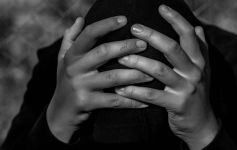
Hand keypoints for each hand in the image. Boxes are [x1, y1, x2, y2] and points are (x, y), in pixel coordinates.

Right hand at [46, 16, 151, 142]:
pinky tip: (145, 101)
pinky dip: (131, 101)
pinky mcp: (87, 103)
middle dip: (126, 47)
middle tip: (144, 45)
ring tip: (151, 74)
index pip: (89, 34)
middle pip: (103, 52)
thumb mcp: (63, 59)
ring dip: (135, 75)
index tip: (124, 19)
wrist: (60, 112)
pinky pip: (114, 101)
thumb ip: (71, 39)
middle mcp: (75, 68)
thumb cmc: (66, 81)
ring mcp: (80, 86)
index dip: (106, 25)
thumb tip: (79, 19)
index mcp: (72, 55)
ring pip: (113, 77)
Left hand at [115, 5, 218, 149]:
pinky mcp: (176, 105)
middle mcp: (194, 72)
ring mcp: (186, 88)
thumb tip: (197, 28)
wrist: (202, 123)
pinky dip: (135, 91)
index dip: (175, 19)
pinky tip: (120, 88)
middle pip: (172, 48)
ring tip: (121, 58)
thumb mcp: (203, 69)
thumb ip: (200, 49)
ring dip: (138, 63)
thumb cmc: (197, 93)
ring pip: (159, 70)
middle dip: (151, 36)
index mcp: (199, 61)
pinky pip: (152, 96)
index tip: (161, 7)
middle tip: (133, 29)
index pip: (187, 35)